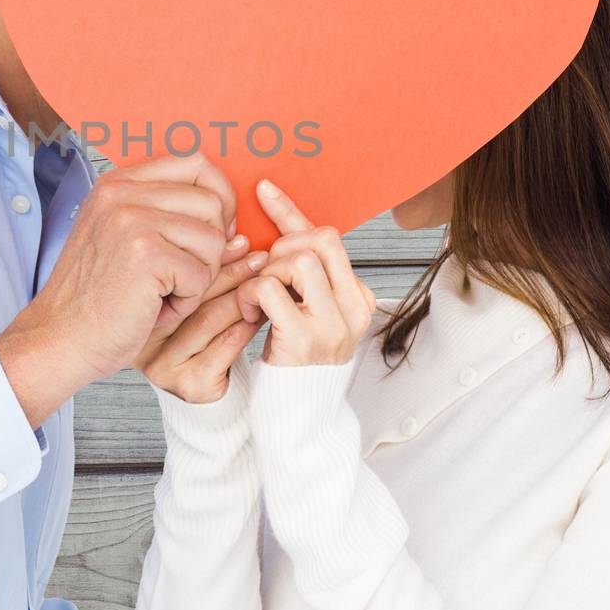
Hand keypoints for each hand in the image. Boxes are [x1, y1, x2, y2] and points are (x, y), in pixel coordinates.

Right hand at [0, 154, 243, 425]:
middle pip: (213, 203)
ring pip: (213, 240)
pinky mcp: (145, 255)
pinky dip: (186, 301)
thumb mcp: (127, 243)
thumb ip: (172, 221)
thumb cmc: (98, 299)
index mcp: (118, 183)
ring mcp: (132, 221)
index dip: (219, 199)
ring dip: (199, 278)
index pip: (196, 163)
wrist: (60, 340)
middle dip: (209, 249)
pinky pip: (201, 275)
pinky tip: (155, 308)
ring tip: (161, 293)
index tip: (210, 234)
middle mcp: (123, 193)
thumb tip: (240, 232)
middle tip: (177, 277)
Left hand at [238, 179, 375, 366]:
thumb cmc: (294, 361)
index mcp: (359, 298)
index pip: (328, 238)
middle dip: (282, 245)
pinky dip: (252, 293)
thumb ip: (299, 276)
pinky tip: (250, 313)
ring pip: (298, 260)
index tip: (262, 189)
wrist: (298, 419)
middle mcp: (354, 309)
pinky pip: (270, 289)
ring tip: (259, 297)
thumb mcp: (306, 312)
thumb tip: (273, 223)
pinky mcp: (302, 341)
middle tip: (266, 274)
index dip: (290, 211)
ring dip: (268, 271)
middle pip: (321, 240)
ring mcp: (332, 325)